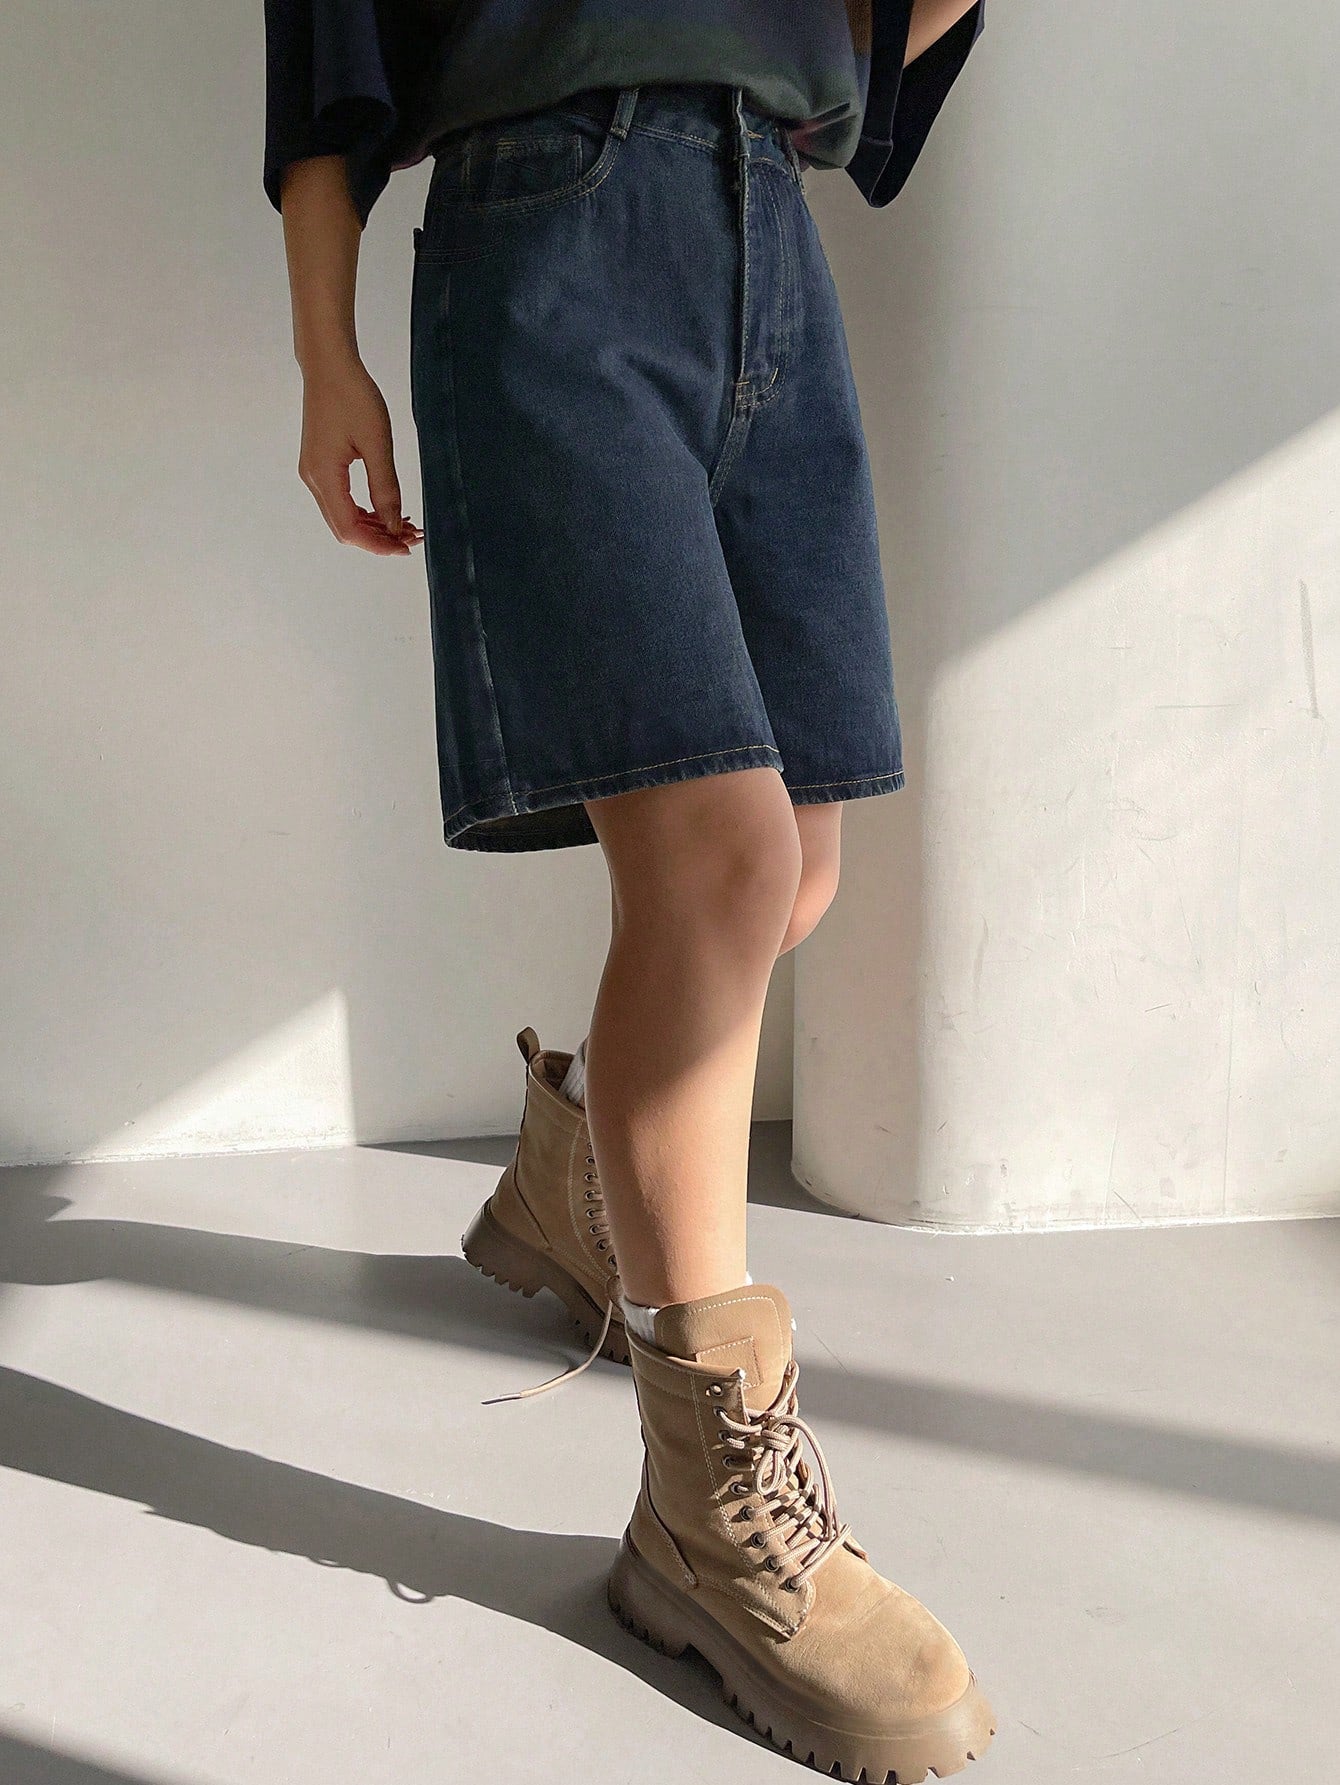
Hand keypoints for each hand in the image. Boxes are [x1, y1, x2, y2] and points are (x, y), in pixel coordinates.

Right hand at [298, 357, 423, 555]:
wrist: (329, 365)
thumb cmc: (353, 396)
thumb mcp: (377, 444)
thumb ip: (386, 488)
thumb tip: (393, 525)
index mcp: (324, 476)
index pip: (350, 529)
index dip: (378, 544)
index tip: (406, 546)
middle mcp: (313, 479)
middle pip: (345, 528)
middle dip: (378, 538)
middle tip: (412, 536)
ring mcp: (314, 472)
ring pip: (343, 515)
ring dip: (373, 525)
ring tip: (405, 524)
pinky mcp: (320, 464)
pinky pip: (341, 499)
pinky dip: (364, 509)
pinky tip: (387, 508)